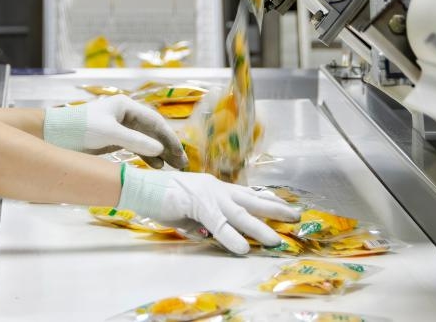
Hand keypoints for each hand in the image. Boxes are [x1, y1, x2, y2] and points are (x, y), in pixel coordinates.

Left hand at [43, 95, 187, 168]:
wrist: (56, 134)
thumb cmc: (80, 128)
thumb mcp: (109, 134)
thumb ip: (135, 141)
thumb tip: (160, 149)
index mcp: (126, 106)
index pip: (154, 121)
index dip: (169, 137)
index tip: (179, 153)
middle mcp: (126, 114)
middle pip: (153, 130)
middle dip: (167, 146)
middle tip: (181, 163)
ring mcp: (121, 127)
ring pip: (146, 139)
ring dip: (159, 153)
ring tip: (172, 167)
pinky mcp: (114, 139)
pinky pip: (137, 146)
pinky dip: (147, 155)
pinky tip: (156, 165)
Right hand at [117, 167, 300, 254]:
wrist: (139, 187)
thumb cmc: (160, 198)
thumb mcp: (187, 214)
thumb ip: (200, 223)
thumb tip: (209, 235)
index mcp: (214, 187)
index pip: (246, 194)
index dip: (266, 200)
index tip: (283, 205)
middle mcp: (216, 187)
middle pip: (252, 199)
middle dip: (275, 209)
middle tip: (296, 216)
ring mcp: (208, 194)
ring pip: (240, 213)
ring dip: (260, 228)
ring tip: (276, 241)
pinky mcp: (197, 204)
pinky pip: (218, 224)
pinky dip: (231, 237)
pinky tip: (242, 248)